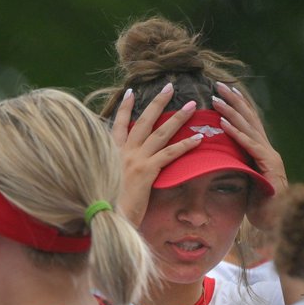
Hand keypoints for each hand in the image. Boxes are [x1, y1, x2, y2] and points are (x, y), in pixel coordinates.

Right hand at [109, 84, 200, 226]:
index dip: (124, 108)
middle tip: (170, 86)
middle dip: (157, 102)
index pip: (117, 125)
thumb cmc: (106, 204)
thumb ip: (114, 168)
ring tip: (192, 106)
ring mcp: (134, 160)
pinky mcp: (146, 171)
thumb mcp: (106, 180)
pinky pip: (169, 154)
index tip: (130, 92)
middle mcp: (122, 152)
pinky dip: (184, 145)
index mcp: (110, 153)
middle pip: (142, 121)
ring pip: (159, 133)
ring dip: (178, 118)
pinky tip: (198, 139)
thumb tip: (121, 165)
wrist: (105, 218)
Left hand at [212, 81, 286, 229]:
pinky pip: (249, 146)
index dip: (237, 106)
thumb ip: (237, 168)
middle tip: (217, 85)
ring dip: (231, 111)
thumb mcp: (245, 182)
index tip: (223, 92)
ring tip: (216, 98)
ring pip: (249, 128)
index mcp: (261, 152)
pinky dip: (236, 133)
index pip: (248, 124)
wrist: (278, 223)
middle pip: (249, 119)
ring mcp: (269, 156)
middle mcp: (267, 149)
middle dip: (233, 101)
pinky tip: (224, 123)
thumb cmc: (260, 206)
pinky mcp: (268, 166)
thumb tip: (221, 160)